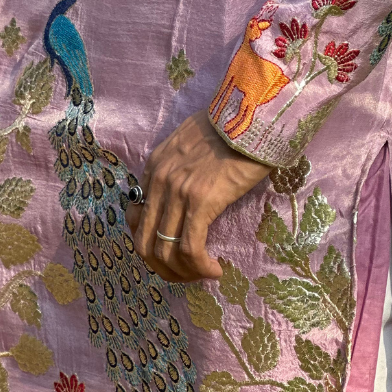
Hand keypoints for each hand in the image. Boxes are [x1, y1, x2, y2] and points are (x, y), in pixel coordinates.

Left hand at [126, 109, 268, 282]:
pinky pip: (191, 248)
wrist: (253, 115)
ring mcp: (178, 191)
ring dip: (183, 273)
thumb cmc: (232, 127)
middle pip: (145, 242)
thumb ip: (182, 164)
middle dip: (164, 269)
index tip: (174, 254)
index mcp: (155, 166)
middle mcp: (159, 180)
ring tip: (203, 275)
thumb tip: (190, 186)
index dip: (153, 245)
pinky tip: (215, 271)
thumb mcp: (193, 141)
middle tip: (186, 276)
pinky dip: (200, 268)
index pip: (138, 219)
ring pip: (166, 251)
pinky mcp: (201, 201)